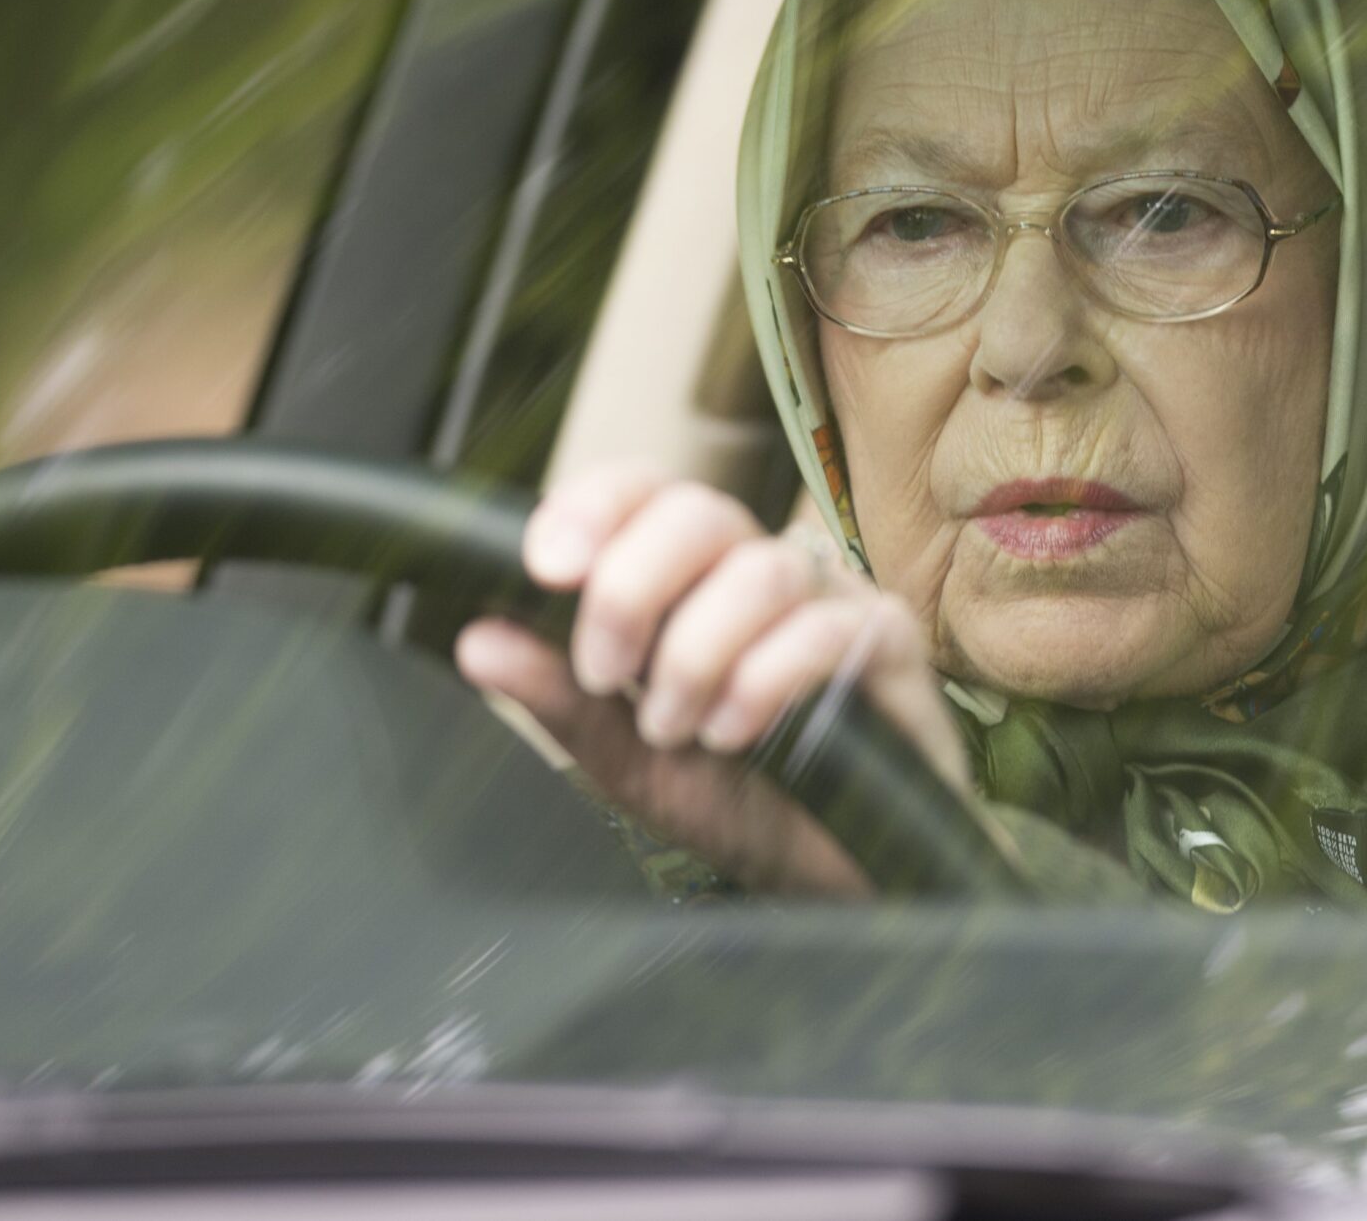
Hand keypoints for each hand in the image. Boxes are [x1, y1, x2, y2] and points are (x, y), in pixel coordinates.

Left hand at [453, 463, 967, 896]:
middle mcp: (765, 570)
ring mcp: (833, 599)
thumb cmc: (743, 802)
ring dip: (696, 654)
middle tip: (606, 672)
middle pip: (699, 511)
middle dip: (633, 588)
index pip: (647, 487)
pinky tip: (739, 735)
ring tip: (679, 730)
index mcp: (697, 577)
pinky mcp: (891, 643)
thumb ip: (562, 698)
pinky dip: (765, 680)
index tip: (546, 566)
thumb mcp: (630, 758)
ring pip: (760, 571)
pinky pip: (826, 628)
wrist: (840, 879)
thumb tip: (476, 641)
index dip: (595, 504)